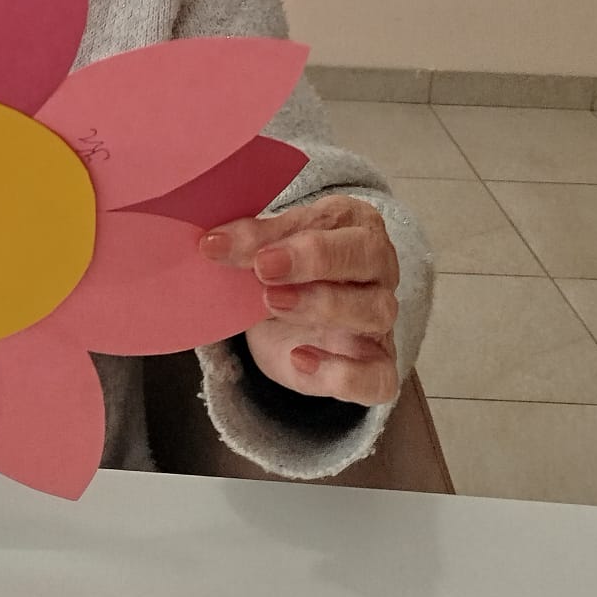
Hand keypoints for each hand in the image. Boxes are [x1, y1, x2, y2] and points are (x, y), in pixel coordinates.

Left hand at [202, 195, 400, 404]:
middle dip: (314, 259)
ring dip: (324, 305)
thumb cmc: (287, 277)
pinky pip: (378, 376)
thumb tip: (214, 243)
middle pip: (367, 255)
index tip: (225, 242)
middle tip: (262, 269)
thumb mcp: (267, 252)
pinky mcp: (378, 367)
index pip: (327, 220)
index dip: (279, 232)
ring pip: (376, 310)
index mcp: (354, 224)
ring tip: (272, 303)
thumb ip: (250, 245)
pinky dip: (343, 372)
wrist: (294, 330)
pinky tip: (300, 359)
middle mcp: (378, 268)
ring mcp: (381, 320)